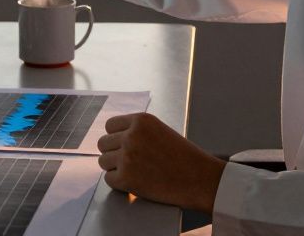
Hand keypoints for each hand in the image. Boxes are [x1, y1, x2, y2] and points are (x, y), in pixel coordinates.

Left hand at [96, 113, 225, 212]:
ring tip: (133, 172)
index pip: (110, 125)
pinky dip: (119, 183)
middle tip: (127, 162)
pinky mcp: (126, 178)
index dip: (115, 137)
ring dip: (115, 168)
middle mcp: (131, 135)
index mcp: (141, 120)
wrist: (200, 179)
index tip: (122, 146)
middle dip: (112, 153)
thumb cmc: (184, 157)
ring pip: (103, 162)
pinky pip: (109, 179)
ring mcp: (127, 156)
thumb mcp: (160, 131)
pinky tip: (134, 182)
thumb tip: (114, 138)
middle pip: (102, 143)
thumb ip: (138, 131)